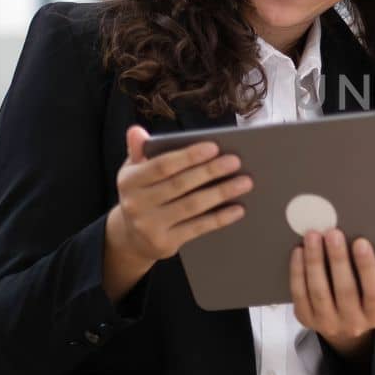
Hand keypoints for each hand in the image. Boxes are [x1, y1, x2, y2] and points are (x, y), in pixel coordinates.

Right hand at [103, 125, 251, 300]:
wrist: (130, 237)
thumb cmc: (141, 194)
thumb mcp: (134, 172)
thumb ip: (139, 150)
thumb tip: (137, 130)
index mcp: (129, 181)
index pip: (162, 165)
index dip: (189, 156)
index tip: (214, 147)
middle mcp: (135, 204)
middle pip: (180, 184)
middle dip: (210, 171)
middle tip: (235, 162)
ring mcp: (149, 226)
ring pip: (192, 206)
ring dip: (221, 193)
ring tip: (244, 182)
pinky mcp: (164, 243)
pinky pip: (198, 228)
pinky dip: (220, 218)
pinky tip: (238, 208)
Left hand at [290, 228, 374, 360]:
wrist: (343, 327)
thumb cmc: (366, 297)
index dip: (368, 268)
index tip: (362, 243)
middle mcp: (353, 323)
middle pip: (345, 290)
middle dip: (338, 259)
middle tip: (333, 232)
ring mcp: (327, 323)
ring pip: (319, 291)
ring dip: (315, 262)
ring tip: (313, 236)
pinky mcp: (306, 319)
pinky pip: (300, 295)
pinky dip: (298, 272)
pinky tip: (298, 251)